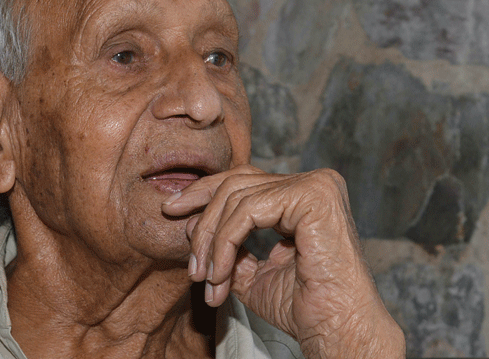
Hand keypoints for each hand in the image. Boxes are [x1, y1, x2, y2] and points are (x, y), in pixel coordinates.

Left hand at [162, 165, 404, 357]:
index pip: (244, 180)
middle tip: (187, 254)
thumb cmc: (303, 306)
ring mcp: (316, 185)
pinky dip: (224, 243)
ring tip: (205, 277)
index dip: (205, 194)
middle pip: (236, 182)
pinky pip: (248, 212)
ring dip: (211, 241)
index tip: (174, 213)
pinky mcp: (312, 197)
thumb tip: (192, 225)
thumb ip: (228, 245)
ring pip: (237, 197)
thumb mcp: (252, 271)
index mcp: (304, 195)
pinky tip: (219, 274)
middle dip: (202, 215)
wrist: (335, 329)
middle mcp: (314, 182)